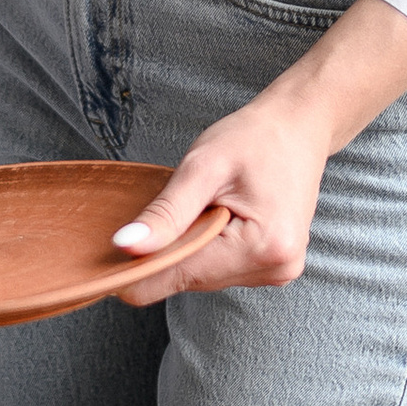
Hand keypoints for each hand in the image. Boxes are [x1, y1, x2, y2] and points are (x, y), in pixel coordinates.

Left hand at [104, 0, 406, 304]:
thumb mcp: (203, 166)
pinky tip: (215, 214)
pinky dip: (205, 245)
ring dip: (188, 245)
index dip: (138, 268)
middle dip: (170, 247)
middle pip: (190, 278)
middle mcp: (275, 269)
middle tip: (172, 203)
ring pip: (202, 275)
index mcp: (263, 247)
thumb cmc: (254, 138)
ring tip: (204, 203)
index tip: (108, 253)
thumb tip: (125, 247)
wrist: (298, 127)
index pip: (180, 275)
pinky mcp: (271, 267)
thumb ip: (166, 212)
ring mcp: (277, 272)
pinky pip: (218, 267)